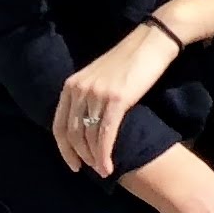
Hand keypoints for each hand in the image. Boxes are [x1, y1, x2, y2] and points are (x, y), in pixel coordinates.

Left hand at [51, 17, 179, 176]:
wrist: (154, 41)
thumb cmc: (132, 58)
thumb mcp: (100, 75)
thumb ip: (88, 94)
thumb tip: (86, 122)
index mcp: (72, 85)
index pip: (59, 125)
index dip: (64, 149)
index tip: (73, 164)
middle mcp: (79, 90)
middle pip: (73, 134)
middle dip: (80, 156)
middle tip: (90, 170)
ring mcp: (97, 94)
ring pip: (88, 137)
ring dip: (94, 159)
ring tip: (103, 171)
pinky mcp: (116, 99)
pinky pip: (105, 134)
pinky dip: (104, 154)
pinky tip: (108, 166)